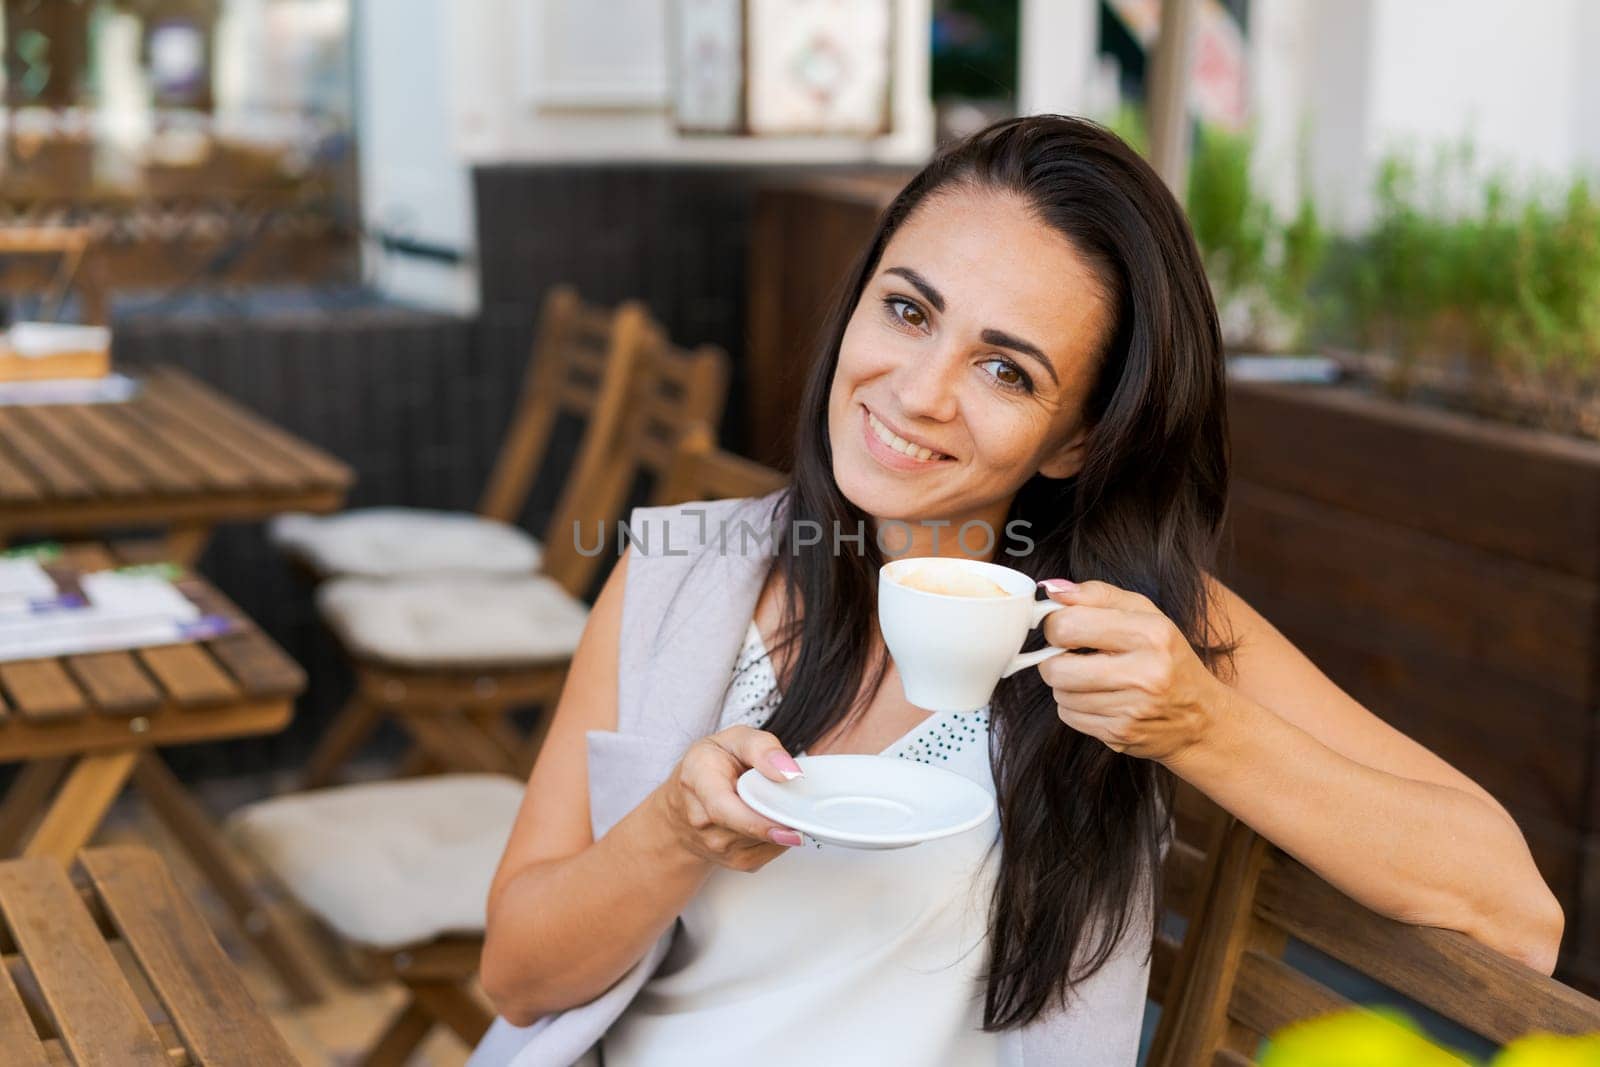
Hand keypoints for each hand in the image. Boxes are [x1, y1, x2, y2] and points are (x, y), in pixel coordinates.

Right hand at [651, 725, 805, 871]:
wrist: (682, 806)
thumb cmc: (708, 767)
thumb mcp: (733, 740)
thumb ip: (762, 748)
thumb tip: (789, 772)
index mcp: (698, 781)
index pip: (723, 808)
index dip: (758, 819)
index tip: (788, 825)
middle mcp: (702, 820)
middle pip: (752, 827)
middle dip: (780, 815)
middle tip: (794, 800)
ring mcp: (718, 847)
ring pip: (767, 840)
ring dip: (781, 822)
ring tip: (771, 799)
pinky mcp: (737, 862)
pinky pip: (772, 850)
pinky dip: (780, 834)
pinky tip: (768, 816)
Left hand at [1035, 579, 1221, 762]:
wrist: (1202, 716)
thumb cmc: (1167, 656)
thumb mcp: (1144, 613)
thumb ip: (1097, 595)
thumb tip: (1051, 590)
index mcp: (1151, 634)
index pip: (1069, 625)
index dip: (1055, 625)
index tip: (1063, 628)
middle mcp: (1145, 674)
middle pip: (1056, 668)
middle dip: (1053, 659)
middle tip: (1069, 655)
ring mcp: (1133, 710)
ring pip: (1060, 694)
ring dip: (1066, 684)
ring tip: (1091, 676)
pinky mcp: (1121, 735)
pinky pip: (1069, 716)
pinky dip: (1075, 706)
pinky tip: (1099, 698)